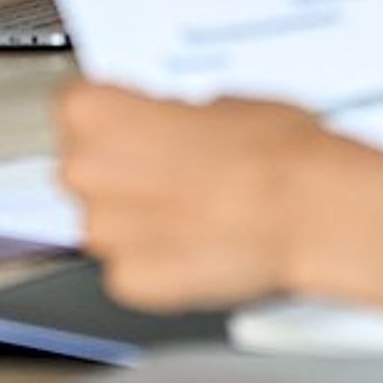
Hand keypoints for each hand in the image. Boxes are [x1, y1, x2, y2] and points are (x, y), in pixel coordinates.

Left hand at [56, 81, 327, 309]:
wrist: (306, 210)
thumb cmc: (271, 150)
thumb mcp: (220, 101)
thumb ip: (174, 117)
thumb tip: (175, 130)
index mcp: (97, 113)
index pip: (75, 106)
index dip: (115, 116)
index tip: (136, 121)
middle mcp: (86, 172)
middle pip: (85, 166)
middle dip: (122, 168)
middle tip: (173, 166)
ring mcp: (104, 234)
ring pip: (107, 221)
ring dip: (139, 216)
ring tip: (194, 207)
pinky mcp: (130, 281)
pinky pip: (132, 266)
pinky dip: (159, 259)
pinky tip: (199, 242)